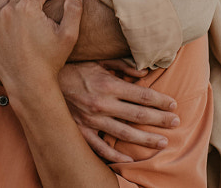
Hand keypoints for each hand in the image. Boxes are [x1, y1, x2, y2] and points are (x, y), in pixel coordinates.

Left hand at [0, 0, 82, 88]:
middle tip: (33, 20)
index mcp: (29, 7)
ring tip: (18, 18)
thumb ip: (74, 10)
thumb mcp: (69, 36)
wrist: (29, 84)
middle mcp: (9, 10)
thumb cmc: (50, 61)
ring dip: (10, 4)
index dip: (44, 2)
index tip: (44, 12)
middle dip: (28, 3)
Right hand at [58, 61, 179, 162]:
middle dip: (160, 120)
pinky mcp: (81, 131)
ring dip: (146, 139)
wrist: (44, 81)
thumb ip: (122, 65)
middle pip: (138, 115)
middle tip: (176, 122)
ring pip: (125, 134)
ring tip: (163, 142)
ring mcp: (92, 120)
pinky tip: (131, 159)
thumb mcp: (99, 60)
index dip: (160, 100)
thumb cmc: (75, 67)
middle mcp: (102, 104)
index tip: (174, 104)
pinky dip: (116, 156)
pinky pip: (101, 148)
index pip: (142, 95)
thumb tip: (144, 72)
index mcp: (108, 84)